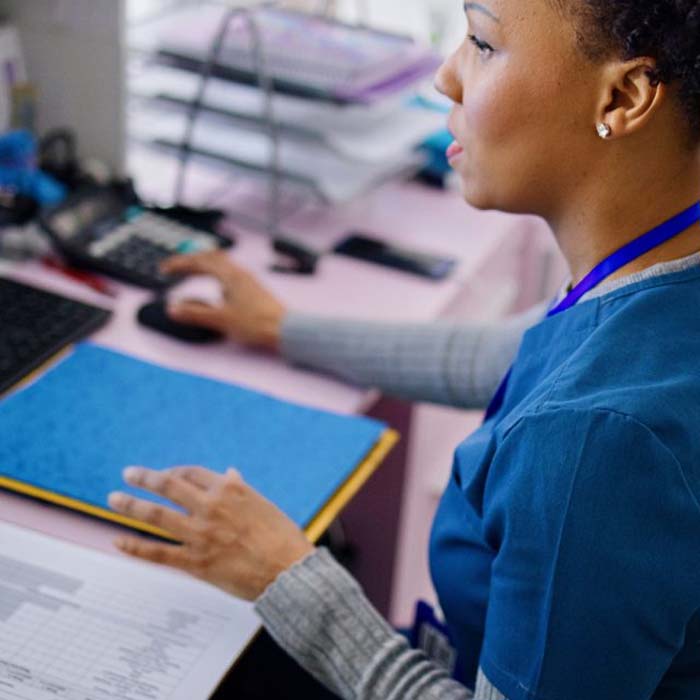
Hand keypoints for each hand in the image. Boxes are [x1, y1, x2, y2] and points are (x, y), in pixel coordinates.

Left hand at [108, 466, 314, 600]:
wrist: (288, 570)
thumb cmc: (281, 536)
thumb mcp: (263, 504)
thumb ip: (241, 489)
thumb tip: (229, 473)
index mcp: (229, 489)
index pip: (191, 473)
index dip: (173, 471)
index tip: (164, 474)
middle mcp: (210, 507)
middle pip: (168, 486)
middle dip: (144, 478)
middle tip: (128, 473)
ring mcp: (200, 535)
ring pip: (156, 515)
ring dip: (131, 505)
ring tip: (113, 498)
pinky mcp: (196, 562)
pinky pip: (158, 553)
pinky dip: (135, 547)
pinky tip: (118, 541)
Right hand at [161, 251, 286, 351]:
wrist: (285, 329)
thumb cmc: (257, 324)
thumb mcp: (221, 320)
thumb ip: (195, 314)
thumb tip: (172, 308)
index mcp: (230, 276)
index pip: (199, 262)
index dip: (179, 264)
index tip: (164, 269)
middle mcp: (239, 274)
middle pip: (210, 257)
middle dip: (190, 260)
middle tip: (175, 268)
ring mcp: (247, 280)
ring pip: (221, 264)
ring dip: (203, 265)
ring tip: (191, 272)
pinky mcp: (253, 289)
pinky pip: (229, 274)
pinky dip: (215, 274)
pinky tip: (216, 287)